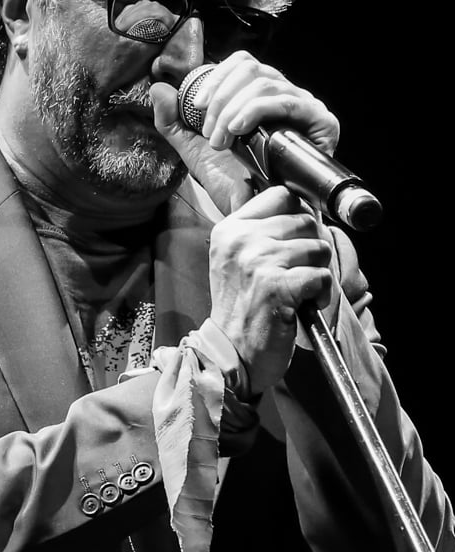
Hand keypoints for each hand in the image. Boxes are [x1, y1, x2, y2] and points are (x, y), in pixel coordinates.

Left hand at [150, 52, 339, 214]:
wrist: (257, 216)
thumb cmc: (234, 183)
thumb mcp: (194, 149)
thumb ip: (173, 121)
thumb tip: (158, 88)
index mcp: (259, 94)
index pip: (241, 64)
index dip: (216, 77)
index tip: (196, 106)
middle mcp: (284, 94)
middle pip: (251, 70)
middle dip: (220, 98)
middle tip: (209, 131)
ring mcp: (304, 106)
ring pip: (265, 83)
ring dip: (233, 109)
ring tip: (222, 140)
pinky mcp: (321, 122)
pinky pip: (288, 101)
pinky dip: (256, 110)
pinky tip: (240, 129)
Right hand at [208, 186, 332, 393]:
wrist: (230, 356)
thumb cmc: (239, 310)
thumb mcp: (234, 260)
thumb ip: (258, 231)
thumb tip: (298, 207)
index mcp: (230, 230)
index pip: (280, 195)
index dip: (298, 214)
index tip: (296, 237)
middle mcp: (242, 240)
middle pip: (305, 220)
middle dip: (311, 248)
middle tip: (296, 273)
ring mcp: (260, 262)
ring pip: (318, 247)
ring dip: (318, 271)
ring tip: (299, 291)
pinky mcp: (279, 286)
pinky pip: (322, 274)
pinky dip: (322, 293)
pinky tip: (305, 305)